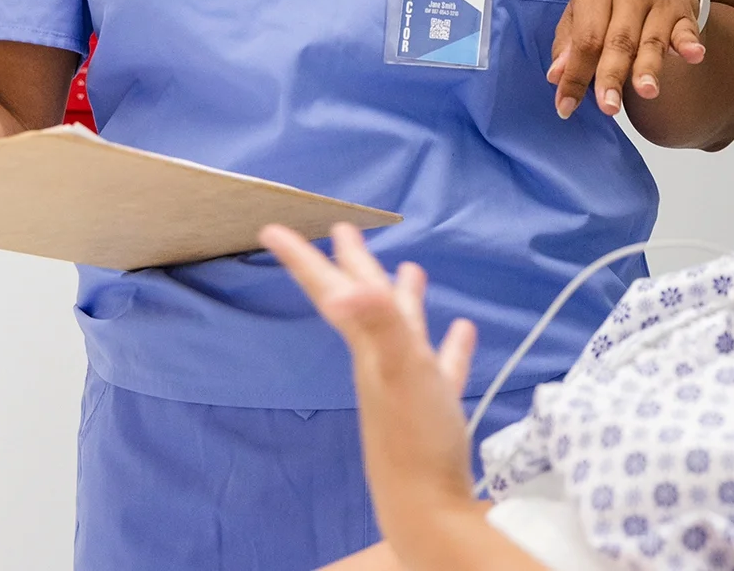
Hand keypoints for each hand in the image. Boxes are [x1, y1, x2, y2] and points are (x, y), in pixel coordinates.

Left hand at [260, 224, 481, 536]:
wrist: (428, 504)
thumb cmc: (413, 435)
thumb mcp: (399, 369)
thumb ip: (378, 326)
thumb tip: (342, 292)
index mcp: (367, 345)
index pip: (331, 291)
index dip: (303, 259)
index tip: (271, 229)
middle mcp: (380, 359)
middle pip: (361, 302)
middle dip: (353, 265)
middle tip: (342, 229)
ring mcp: (406, 383)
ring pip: (402, 330)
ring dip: (404, 300)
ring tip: (413, 270)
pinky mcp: (434, 406)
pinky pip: (442, 366)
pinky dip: (451, 346)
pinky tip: (463, 328)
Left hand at [547, 0, 704, 118]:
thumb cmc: (609, 5)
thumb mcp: (581, 15)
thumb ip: (567, 45)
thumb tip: (555, 76)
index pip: (585, 39)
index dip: (575, 75)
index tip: (566, 107)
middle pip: (619, 40)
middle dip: (612, 75)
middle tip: (608, 106)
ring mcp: (659, 2)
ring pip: (652, 40)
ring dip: (649, 67)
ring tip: (646, 91)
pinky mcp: (684, 12)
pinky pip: (687, 30)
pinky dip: (690, 43)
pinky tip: (694, 55)